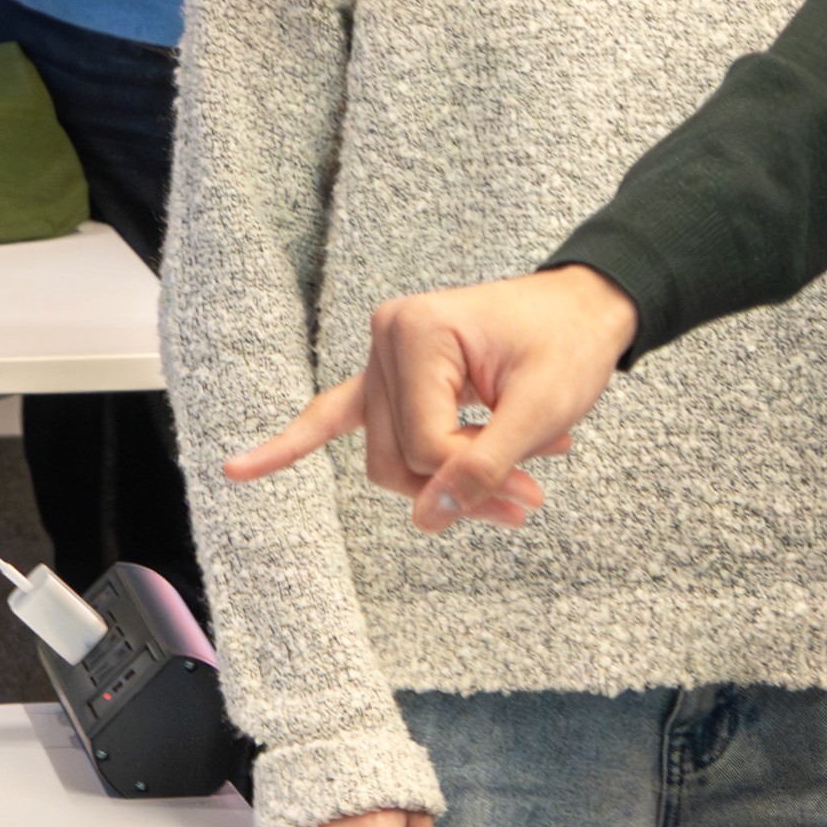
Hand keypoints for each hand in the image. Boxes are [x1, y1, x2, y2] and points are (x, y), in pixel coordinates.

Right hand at [224, 268, 636, 533]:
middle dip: (458, 488)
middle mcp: (387, 338)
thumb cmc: (569, 345)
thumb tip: (429, 517)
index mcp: (418, 330)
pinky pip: (333, 417)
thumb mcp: (543, 408)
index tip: (528, 487)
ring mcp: (382, 358)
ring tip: (521, 482)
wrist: (585, 309)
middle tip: (529, 499)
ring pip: (388, 458)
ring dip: (445, 480)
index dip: (472, 475)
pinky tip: (240, 471)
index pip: (422, 440)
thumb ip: (486, 463)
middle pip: (397, 456)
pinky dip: (293, 445)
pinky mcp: (389, 378)